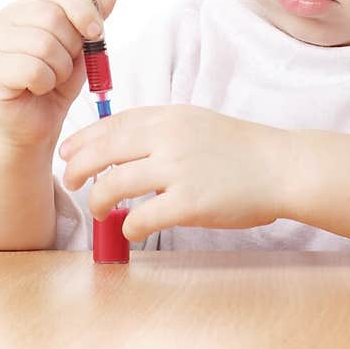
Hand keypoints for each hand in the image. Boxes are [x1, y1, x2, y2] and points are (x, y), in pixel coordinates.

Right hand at [0, 0, 118, 149]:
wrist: (36, 121)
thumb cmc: (57, 79)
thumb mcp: (83, 45)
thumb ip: (94, 15)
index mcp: (31, 5)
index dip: (83, 10)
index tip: (95, 33)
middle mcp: (8, 18)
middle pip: (53, 17)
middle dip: (72, 47)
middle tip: (65, 64)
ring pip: (44, 45)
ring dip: (60, 69)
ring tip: (52, 78)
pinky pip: (34, 71)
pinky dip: (46, 84)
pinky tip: (38, 88)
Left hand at [58, 105, 294, 240]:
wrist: (281, 167)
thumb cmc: (241, 148)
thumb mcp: (197, 122)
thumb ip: (159, 130)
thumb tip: (120, 145)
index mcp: (168, 118)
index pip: (111, 124)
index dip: (83, 140)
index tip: (68, 153)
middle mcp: (168, 139)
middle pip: (102, 153)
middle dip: (78, 170)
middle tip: (73, 183)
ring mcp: (177, 171)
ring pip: (113, 186)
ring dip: (98, 201)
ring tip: (100, 210)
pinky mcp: (189, 204)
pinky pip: (141, 218)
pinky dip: (128, 227)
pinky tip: (130, 230)